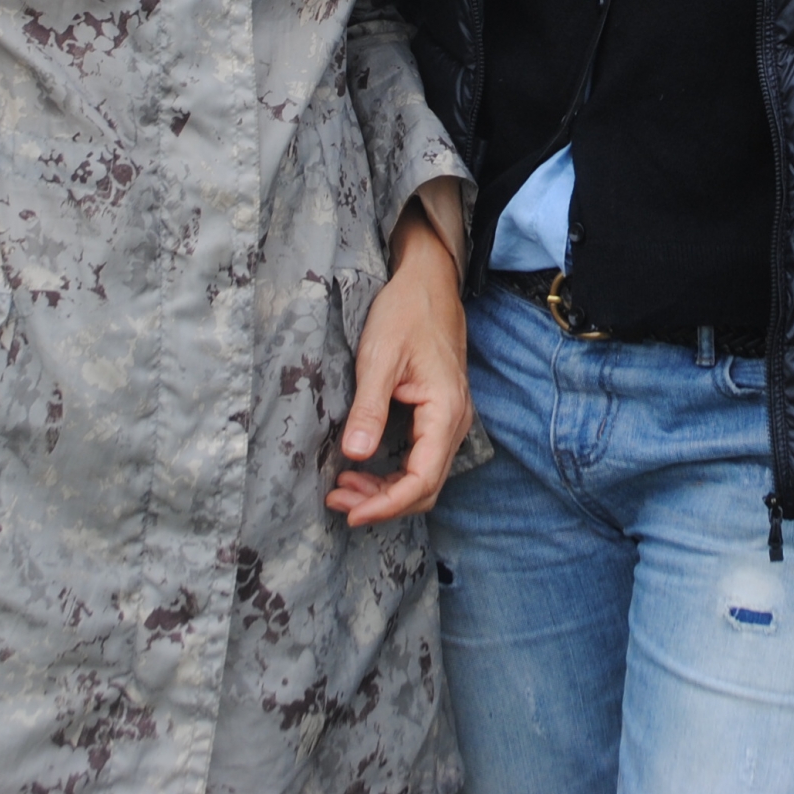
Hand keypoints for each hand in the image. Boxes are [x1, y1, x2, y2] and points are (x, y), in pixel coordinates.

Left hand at [328, 204, 470, 526]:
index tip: (351, 512)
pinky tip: (363, 468)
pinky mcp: (438, 414)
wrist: (428, 281)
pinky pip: (421, 458)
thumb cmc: (406, 312)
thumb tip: (355, 455)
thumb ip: (369, 408)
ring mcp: (450, 420)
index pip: (423, 479)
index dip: (388, 505)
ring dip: (385, 490)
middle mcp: (455, 422)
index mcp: (445, 411)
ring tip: (343, 488)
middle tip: (337, 500)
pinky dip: (392, 472)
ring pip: (423, 475)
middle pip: (425, 486)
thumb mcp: (380, 357)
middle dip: (382, 503)